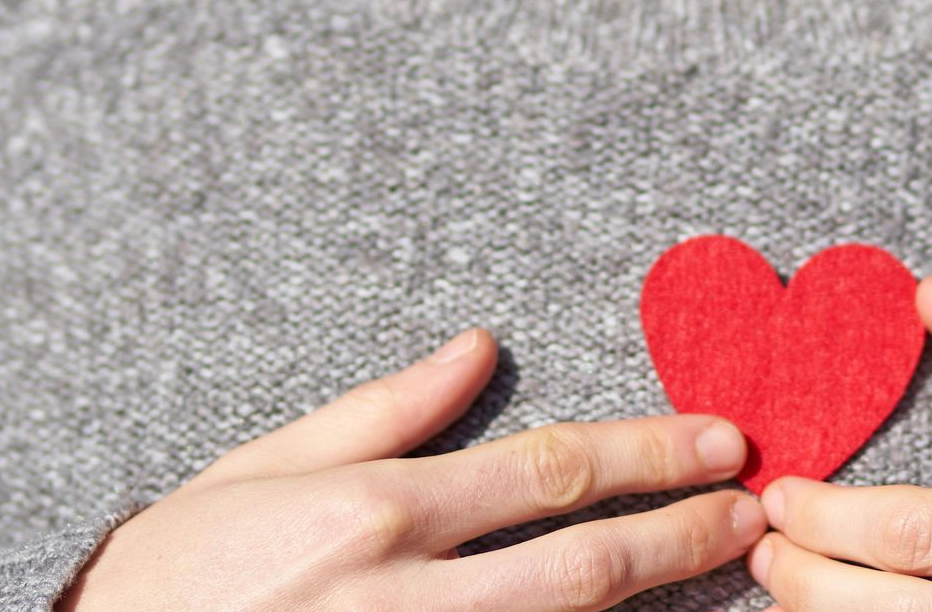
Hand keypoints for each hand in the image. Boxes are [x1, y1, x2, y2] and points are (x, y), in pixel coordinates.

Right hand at [57, 327, 767, 611]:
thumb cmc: (174, 571)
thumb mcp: (263, 465)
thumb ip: (383, 409)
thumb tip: (479, 346)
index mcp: (373, 510)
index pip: (545, 471)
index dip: (647, 454)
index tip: (718, 441)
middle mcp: (400, 593)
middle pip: (579, 563)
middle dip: (681, 533)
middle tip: (757, 510)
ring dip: (651, 605)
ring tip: (728, 572)